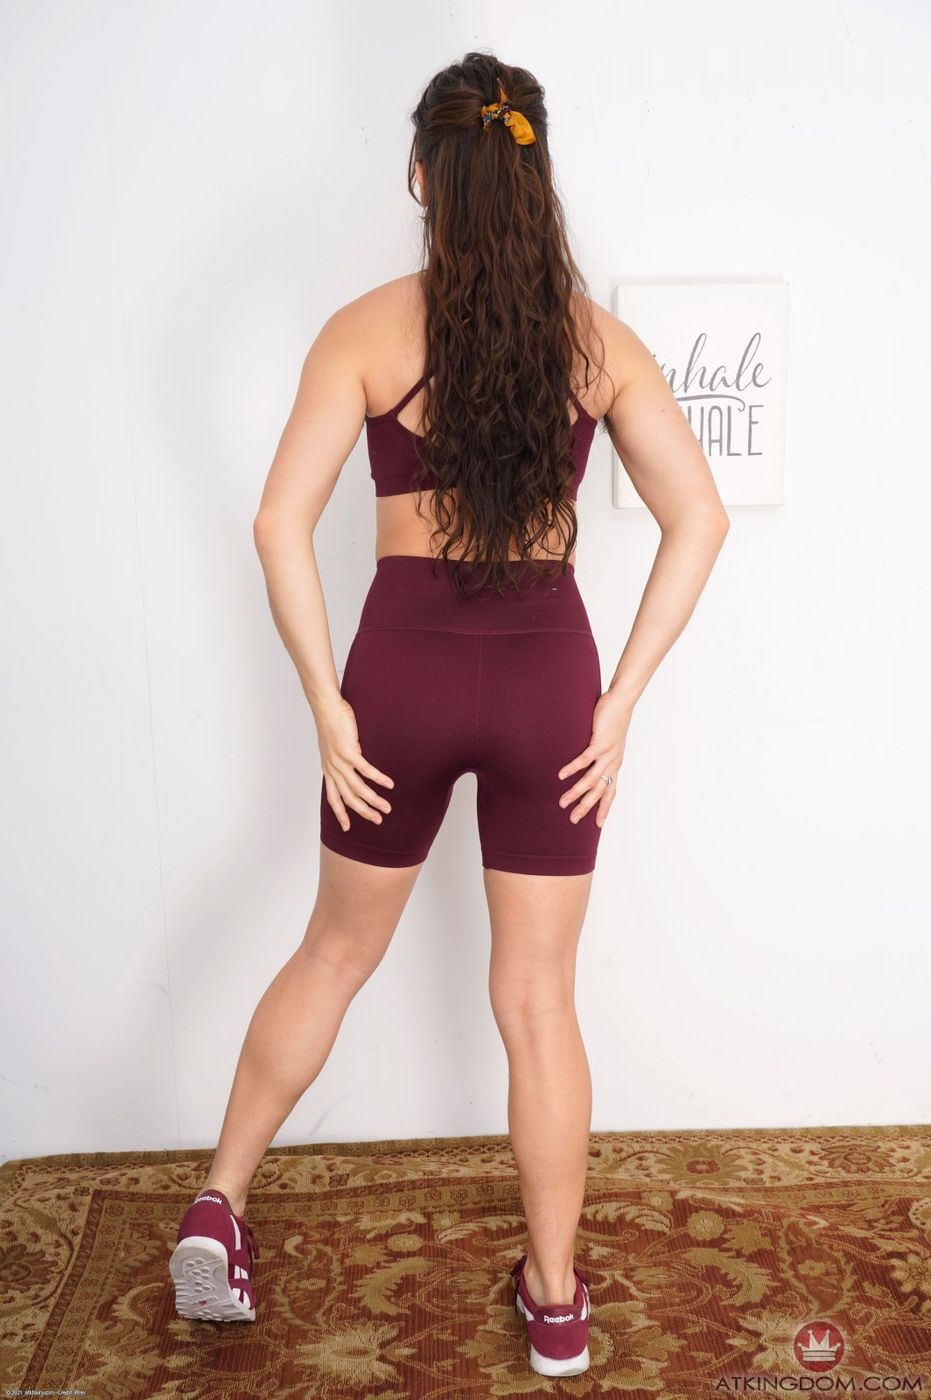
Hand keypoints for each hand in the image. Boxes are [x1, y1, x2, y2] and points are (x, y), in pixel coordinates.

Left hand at [316, 693, 394, 832]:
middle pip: (348, 798)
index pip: (333, 799)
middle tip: (378, 820)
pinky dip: (378, 779)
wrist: (327, 708)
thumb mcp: (334, 747)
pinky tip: (389, 785)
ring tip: (387, 807)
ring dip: (374, 800)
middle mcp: (332, 769)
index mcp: (328, 770)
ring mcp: (340, 762)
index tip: (347, 828)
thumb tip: (358, 764)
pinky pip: (366, 770)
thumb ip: (344, 759)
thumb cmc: (332, 723)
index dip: (340, 814)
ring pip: (358, 788)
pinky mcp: (349, 752)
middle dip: (364, 812)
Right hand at [557, 689, 632, 828]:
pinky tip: (561, 776)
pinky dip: (573, 769)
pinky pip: (585, 760)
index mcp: (615, 764)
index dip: (604, 808)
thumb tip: (587, 759)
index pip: (611, 792)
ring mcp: (608, 753)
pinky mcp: (600, 742)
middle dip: (586, 807)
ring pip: (591, 780)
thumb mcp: (608, 740)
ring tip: (562, 802)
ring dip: (576, 793)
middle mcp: (613, 762)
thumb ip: (599, 752)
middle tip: (573, 820)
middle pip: (599, 792)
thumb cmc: (613, 718)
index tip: (598, 825)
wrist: (622, 701)